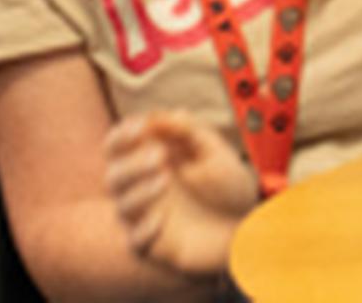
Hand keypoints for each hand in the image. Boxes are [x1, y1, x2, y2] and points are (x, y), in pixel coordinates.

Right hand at [100, 110, 259, 279]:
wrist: (248, 225)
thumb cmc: (226, 184)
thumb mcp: (214, 151)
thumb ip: (189, 131)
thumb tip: (161, 115)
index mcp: (148, 160)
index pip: (116, 146)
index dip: (121, 135)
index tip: (140, 127)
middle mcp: (140, 189)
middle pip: (113, 176)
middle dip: (132, 164)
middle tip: (160, 155)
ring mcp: (145, 218)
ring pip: (121, 207)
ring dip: (139, 191)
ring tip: (165, 179)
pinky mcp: (153, 246)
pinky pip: (135, 241)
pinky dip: (144, 229)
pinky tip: (161, 219)